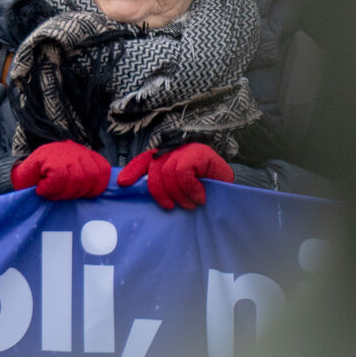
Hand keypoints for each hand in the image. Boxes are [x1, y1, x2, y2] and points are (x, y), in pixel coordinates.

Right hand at [11, 140, 110, 199]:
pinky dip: (50, 188)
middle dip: (77, 192)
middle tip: (60, 195)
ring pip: (75, 177)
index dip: (96, 187)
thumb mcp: (71, 179)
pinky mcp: (45, 156)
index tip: (83, 196)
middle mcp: (74, 150)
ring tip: (50, 192)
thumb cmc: (46, 182)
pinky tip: (42, 189)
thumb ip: (87, 181)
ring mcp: (59, 151)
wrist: (17, 176)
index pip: (102, 169)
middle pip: (90, 176)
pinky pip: (57, 177)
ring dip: (62, 192)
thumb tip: (106, 192)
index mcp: (83, 155)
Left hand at [117, 143, 232, 209]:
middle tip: (171, 206)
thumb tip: (138, 192)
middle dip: (159, 192)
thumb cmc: (204, 190)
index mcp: (165, 157)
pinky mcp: (198, 153)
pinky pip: (182, 172)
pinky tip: (200, 197)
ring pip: (168, 173)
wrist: (232, 186)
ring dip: (179, 194)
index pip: (144, 160)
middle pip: (154, 170)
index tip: (123, 184)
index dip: (132, 171)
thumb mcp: (179, 189)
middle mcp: (173, 150)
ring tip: (190, 204)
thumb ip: (163, 186)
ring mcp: (186, 150)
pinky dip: (190, 189)